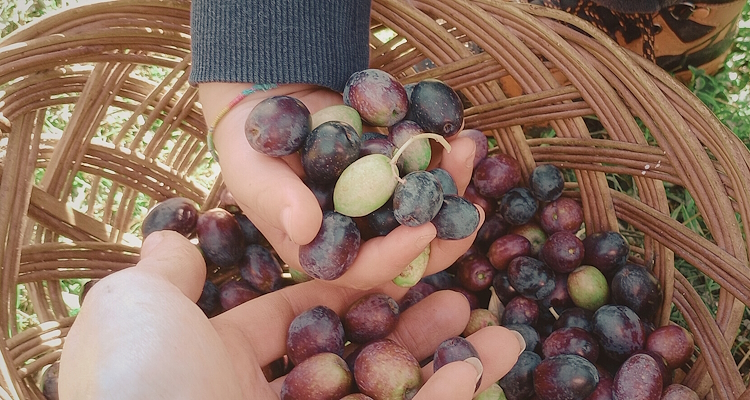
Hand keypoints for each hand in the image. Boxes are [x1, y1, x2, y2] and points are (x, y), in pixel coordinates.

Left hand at [58, 231, 523, 398]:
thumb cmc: (139, 379)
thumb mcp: (133, 307)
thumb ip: (164, 274)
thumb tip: (174, 239)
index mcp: (216, 364)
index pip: (296, 315)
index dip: (349, 281)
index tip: (395, 250)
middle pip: (355, 355)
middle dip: (412, 323)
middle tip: (461, 290)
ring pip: (390, 395)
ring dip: (446, 362)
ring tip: (503, 331)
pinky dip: (448, 396)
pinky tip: (486, 363)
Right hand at [198, 82, 482, 289]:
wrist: (270, 102)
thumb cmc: (251, 147)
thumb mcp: (252, 172)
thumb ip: (277, 199)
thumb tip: (306, 226)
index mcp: (324, 253)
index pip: (363, 270)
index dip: (396, 256)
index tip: (426, 230)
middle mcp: (361, 236)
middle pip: (411, 250)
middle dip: (445, 230)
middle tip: (474, 210)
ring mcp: (384, 206)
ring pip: (429, 210)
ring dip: (454, 184)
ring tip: (469, 149)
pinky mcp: (398, 175)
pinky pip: (430, 173)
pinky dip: (448, 156)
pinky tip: (466, 135)